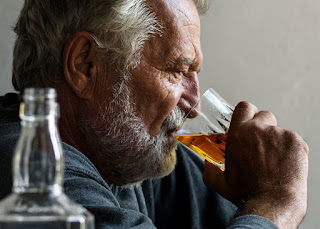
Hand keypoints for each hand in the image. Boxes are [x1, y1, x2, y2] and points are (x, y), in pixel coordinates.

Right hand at [203, 101, 308, 228]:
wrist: (273, 202)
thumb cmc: (247, 193)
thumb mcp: (221, 184)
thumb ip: (210, 172)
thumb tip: (206, 165)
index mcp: (238, 134)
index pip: (244, 107)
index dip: (248, 112)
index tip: (250, 120)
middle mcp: (258, 129)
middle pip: (264, 115)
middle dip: (264, 126)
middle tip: (263, 143)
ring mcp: (278, 133)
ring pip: (279, 130)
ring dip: (277, 140)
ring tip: (275, 160)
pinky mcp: (295, 141)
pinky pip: (293, 140)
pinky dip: (291, 149)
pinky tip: (285, 164)